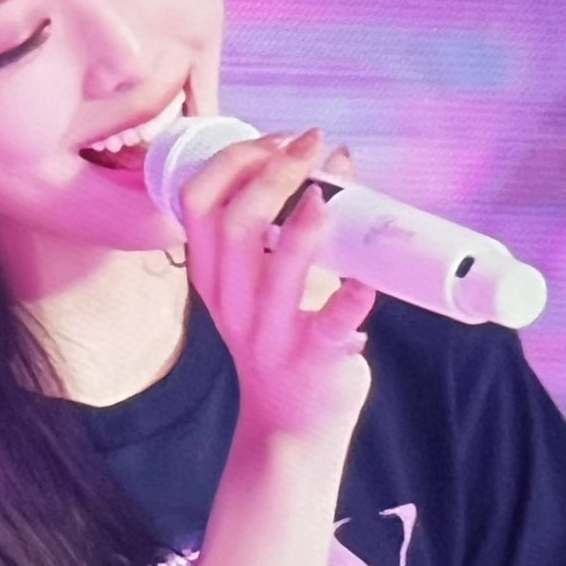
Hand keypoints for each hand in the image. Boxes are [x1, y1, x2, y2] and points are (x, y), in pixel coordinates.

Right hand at [177, 129, 377, 458]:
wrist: (288, 427)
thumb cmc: (280, 339)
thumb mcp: (258, 285)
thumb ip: (280, 228)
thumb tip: (334, 160)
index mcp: (212, 274)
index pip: (198, 200)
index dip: (235, 159)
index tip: (278, 138)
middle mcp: (232, 301)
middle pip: (232, 224)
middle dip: (272, 173)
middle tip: (312, 145)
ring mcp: (269, 334)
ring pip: (273, 272)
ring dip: (301, 227)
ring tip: (329, 191)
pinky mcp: (313, 361)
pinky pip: (328, 327)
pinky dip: (350, 300)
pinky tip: (367, 281)